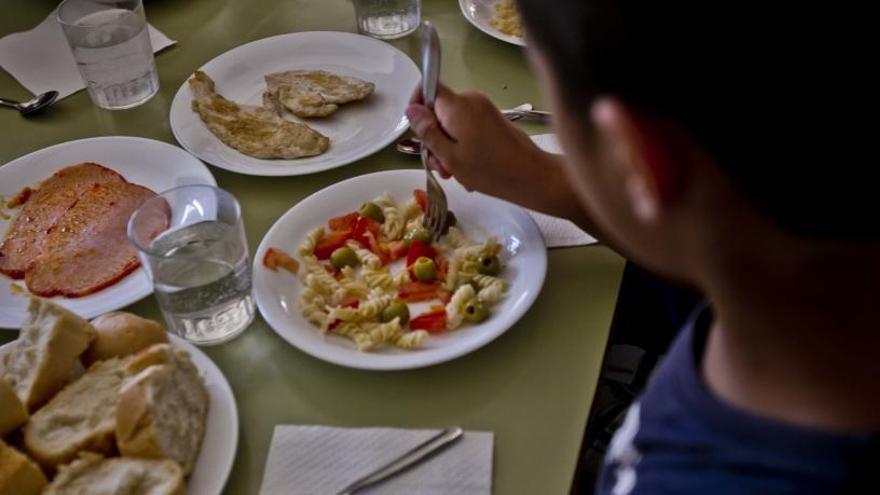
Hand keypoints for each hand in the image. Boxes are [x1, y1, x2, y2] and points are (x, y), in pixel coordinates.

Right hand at [405, 84, 543, 194]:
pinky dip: (464, 148)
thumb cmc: (489, 170)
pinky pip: (468, 129)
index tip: (419, 132)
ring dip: (449, 148)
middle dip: (435, 138)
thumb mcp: (449, 156)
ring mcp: (484, 110)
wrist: (532, 176)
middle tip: (442, 167)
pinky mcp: (493, 120)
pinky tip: (470, 170)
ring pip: (453, 124)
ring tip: (457, 174)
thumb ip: (427, 132)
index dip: (417, 105)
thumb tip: (411, 109)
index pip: (428, 86)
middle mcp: (471, 100)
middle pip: (439, 111)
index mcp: (457, 105)